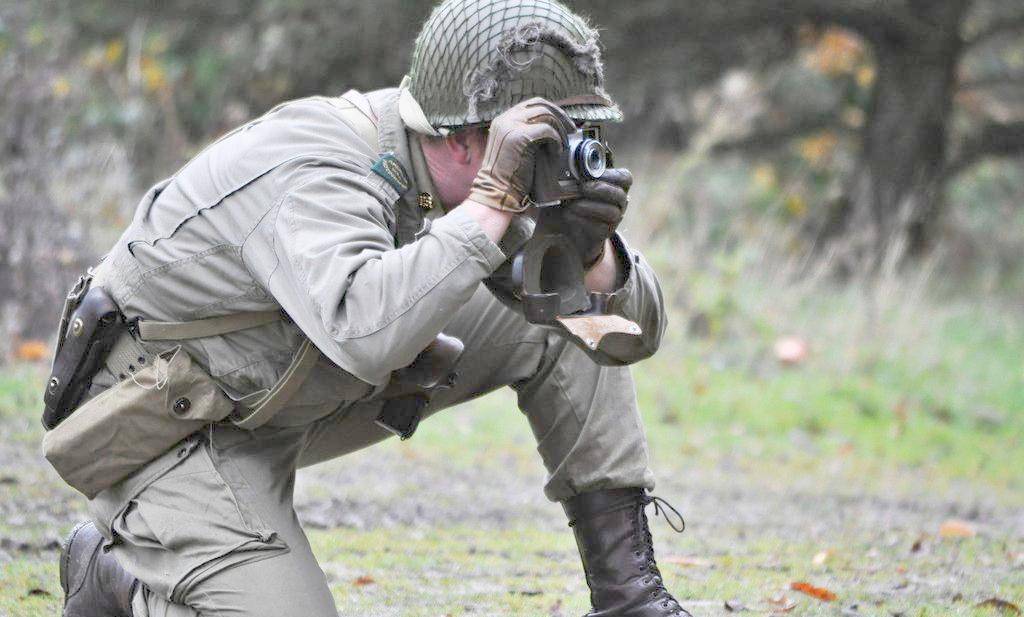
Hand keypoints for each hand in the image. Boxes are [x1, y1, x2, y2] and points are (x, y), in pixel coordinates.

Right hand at [467, 98, 574, 212]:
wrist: (497, 192)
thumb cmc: (509, 176)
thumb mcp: (514, 148)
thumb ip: (527, 135)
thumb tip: (551, 129)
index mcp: (503, 120)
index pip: (531, 105)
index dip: (551, 110)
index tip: (563, 123)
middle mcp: (505, 119)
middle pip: (540, 105)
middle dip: (560, 115)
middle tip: (571, 130)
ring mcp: (511, 126)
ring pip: (545, 115)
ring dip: (559, 128)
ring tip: (563, 143)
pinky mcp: (520, 137)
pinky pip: (547, 130)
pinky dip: (556, 140)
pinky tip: (557, 151)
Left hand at [562, 168, 632, 267]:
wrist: (565, 228)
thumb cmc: (570, 200)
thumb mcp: (571, 185)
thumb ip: (572, 175)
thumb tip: (561, 160)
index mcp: (615, 186)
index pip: (625, 178)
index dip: (612, 175)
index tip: (593, 173)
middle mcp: (618, 202)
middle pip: (620, 195)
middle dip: (601, 189)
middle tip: (582, 188)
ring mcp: (613, 219)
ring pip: (612, 212)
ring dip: (591, 206)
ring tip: (572, 204)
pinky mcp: (603, 233)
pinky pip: (600, 227)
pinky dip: (583, 220)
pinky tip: (569, 215)